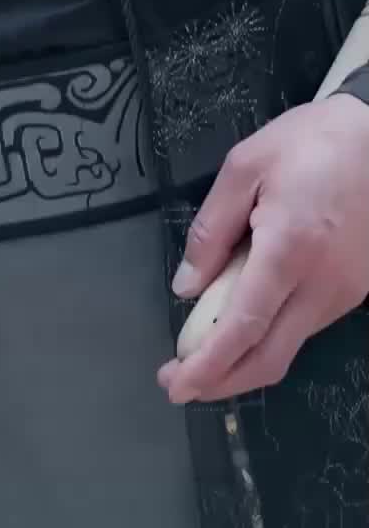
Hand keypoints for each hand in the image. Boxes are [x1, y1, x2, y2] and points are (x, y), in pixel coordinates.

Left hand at [159, 94, 368, 404]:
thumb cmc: (309, 142)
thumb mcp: (245, 166)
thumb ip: (211, 229)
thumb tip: (187, 286)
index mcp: (289, 249)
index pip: (243, 327)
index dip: (208, 365)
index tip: (176, 385)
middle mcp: (322, 284)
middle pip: (269, 357)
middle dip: (220, 380)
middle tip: (179, 383)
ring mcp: (343, 293)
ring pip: (288, 346)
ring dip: (243, 359)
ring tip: (200, 347)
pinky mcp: (353, 291)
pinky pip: (305, 326)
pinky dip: (268, 336)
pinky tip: (241, 322)